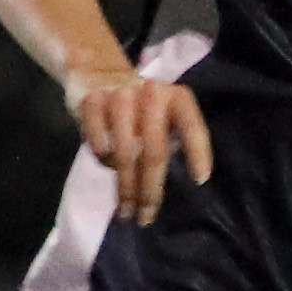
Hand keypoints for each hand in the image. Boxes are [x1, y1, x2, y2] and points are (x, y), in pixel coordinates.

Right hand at [65, 66, 212, 224]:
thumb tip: (165, 186)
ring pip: (125, 153)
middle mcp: (150, 93)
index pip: (192, 126)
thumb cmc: (140, 108)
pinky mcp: (91, 102)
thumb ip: (170, 141)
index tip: (200, 181)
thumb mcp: (163, 116)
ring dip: (125, 188)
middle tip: (147, 217)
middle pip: (154, 151)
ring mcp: (119, 96)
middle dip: (150, 190)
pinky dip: (103, 159)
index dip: (198, 152)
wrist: (98, 73)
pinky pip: (99, 144)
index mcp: (176, 97)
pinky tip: (107, 167)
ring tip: (126, 210)